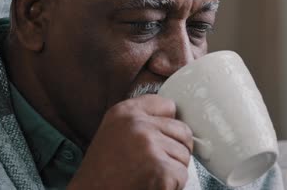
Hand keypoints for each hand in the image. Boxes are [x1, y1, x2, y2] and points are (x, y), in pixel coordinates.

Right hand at [67, 94, 193, 189]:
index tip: (158, 138)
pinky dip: (173, 185)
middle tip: (153, 163)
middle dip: (175, 148)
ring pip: (184, 154)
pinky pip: (182, 174)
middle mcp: (138, 125)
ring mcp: (150, 146)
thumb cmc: (102, 170)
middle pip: (182, 131)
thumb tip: (175, 116)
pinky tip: (152, 184)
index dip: (167, 125)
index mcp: (124, 112)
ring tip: (149, 174)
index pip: (167, 105)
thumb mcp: (113, 132)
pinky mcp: (161, 170)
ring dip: (173, 168)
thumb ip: (140, 119)